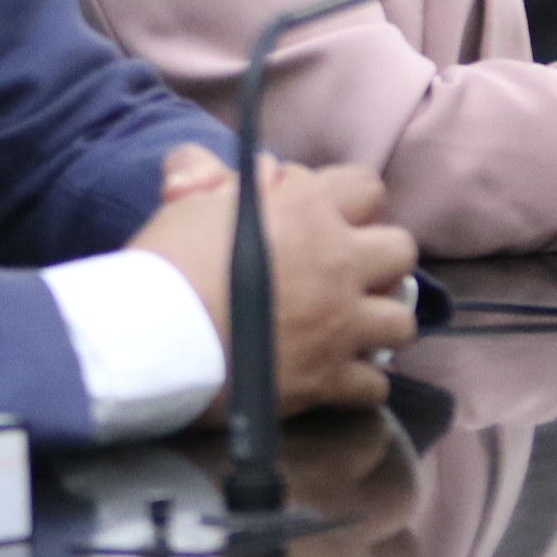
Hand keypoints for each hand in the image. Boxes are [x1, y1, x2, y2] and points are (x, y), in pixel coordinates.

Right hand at [127, 145, 418, 417]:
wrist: (155, 337)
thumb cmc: (169, 261)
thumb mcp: (187, 200)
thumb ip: (213, 173)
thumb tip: (251, 171)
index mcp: (309, 209)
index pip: (366, 188)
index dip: (346, 202)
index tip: (320, 220)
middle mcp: (338, 261)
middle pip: (400, 251)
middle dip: (378, 261)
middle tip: (344, 275)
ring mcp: (341, 323)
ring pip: (401, 322)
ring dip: (378, 325)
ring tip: (350, 330)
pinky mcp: (330, 378)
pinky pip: (375, 384)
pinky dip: (360, 383)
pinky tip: (337, 379)